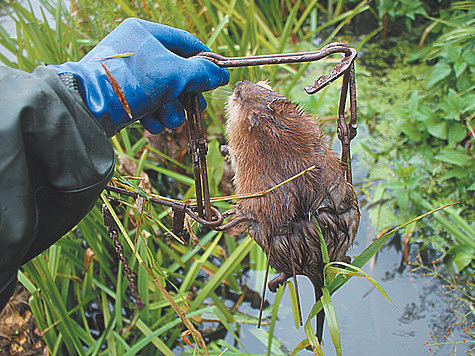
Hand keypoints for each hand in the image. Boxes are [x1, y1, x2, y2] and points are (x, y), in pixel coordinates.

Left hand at [50, 18, 228, 135]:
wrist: (88, 108)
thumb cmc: (131, 83)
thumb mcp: (174, 74)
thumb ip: (201, 74)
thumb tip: (222, 75)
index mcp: (146, 33)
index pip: (186, 42)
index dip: (205, 61)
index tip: (217, 78)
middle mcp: (136, 50)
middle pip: (176, 71)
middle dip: (186, 95)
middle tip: (196, 108)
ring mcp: (128, 74)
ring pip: (163, 92)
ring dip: (172, 110)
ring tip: (170, 120)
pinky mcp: (122, 95)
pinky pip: (147, 104)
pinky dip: (153, 116)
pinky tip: (152, 124)